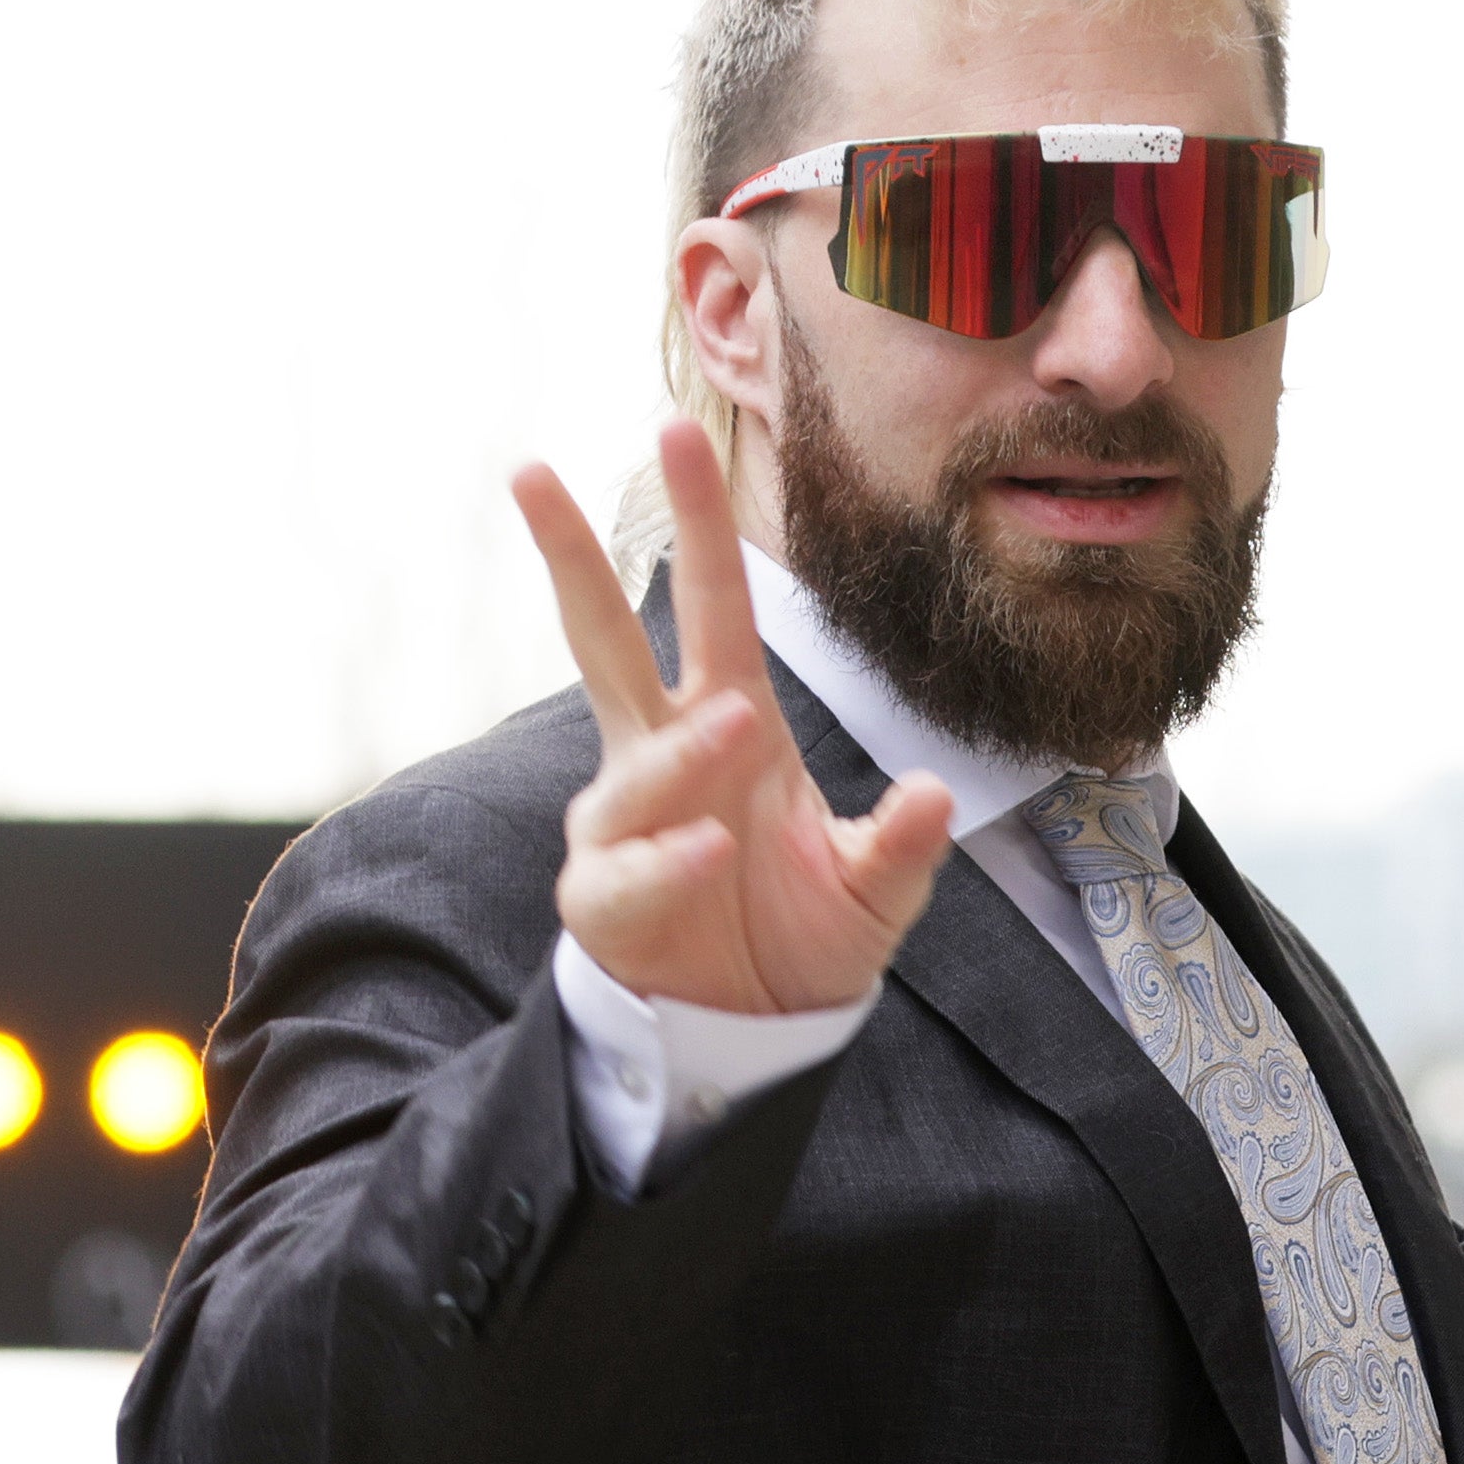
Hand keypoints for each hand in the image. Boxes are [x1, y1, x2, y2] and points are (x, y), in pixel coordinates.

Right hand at [513, 418, 953, 1012]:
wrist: (752, 1029)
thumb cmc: (800, 931)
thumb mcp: (876, 888)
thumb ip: (902, 844)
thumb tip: (932, 792)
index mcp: (729, 722)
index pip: (710, 605)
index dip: (698, 524)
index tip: (675, 435)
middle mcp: (664, 757)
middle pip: (605, 640)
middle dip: (571, 557)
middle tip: (532, 474)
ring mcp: (624, 825)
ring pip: (635, 767)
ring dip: (685, 748)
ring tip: (735, 725)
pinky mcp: (605, 899)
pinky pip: (631, 868)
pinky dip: (672, 857)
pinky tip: (713, 850)